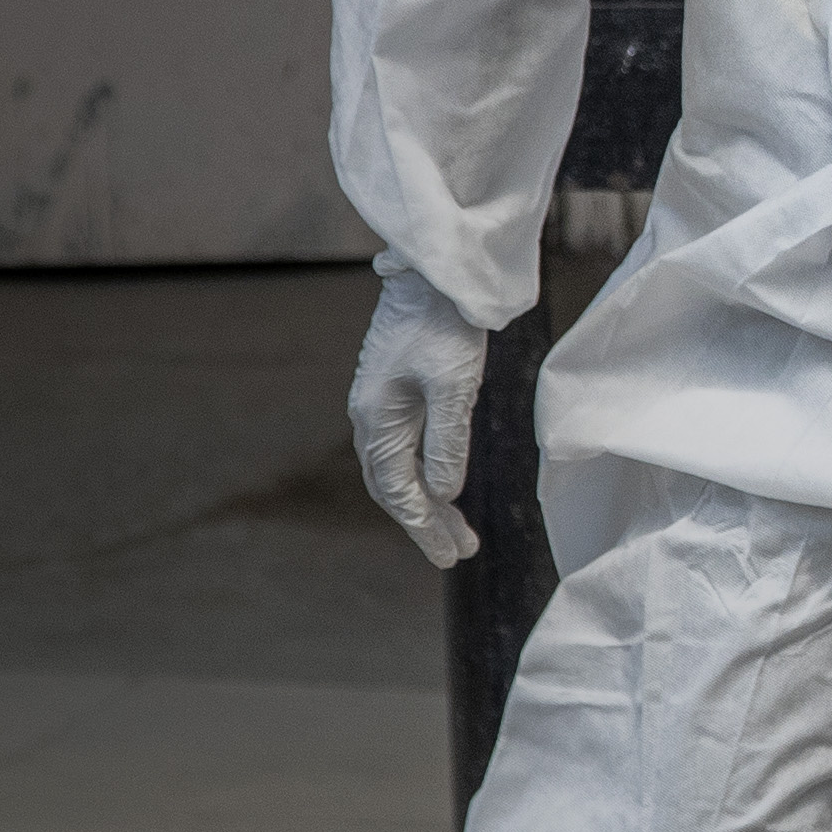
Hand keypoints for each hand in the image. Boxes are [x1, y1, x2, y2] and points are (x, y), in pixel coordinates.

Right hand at [348, 261, 492, 569]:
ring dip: (428, 502)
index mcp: (376, 419)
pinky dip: (426, 475)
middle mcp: (371, 417)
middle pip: (393, 486)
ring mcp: (382, 405)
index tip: (449, 554)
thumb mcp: (455, 387)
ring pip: (399, 469)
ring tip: (460, 531)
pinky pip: (407, 449)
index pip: (398, 490)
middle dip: (425, 522)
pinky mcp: (398, 394)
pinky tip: (446, 488)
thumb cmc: (445, 326)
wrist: (435, 277)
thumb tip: (441, 493)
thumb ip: (447, 442)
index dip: (423, 526)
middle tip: (458, 553)